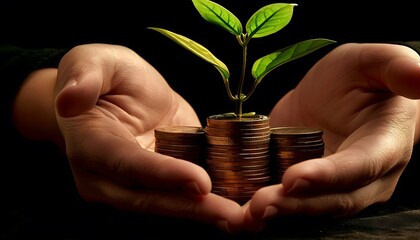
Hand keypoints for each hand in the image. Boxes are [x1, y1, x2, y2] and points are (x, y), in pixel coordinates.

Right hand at [54, 44, 243, 231]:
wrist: (114, 92)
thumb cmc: (101, 75)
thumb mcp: (90, 61)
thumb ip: (83, 78)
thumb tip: (69, 100)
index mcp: (90, 146)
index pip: (128, 165)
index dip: (164, 175)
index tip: (202, 183)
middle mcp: (108, 177)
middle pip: (152, 199)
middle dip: (195, 209)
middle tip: (236, 216)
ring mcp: (134, 185)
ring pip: (170, 205)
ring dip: (208, 215)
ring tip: (247, 221)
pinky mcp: (158, 183)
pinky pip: (183, 197)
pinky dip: (212, 206)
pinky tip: (243, 210)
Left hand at [244, 43, 419, 230]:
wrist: (341, 97)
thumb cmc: (362, 78)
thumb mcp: (375, 61)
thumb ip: (398, 68)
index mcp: (387, 145)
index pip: (361, 166)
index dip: (330, 175)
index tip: (293, 177)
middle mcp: (366, 178)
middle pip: (334, 200)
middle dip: (296, 205)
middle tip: (258, 206)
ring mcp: (338, 189)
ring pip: (312, 210)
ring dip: (278, 214)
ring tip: (245, 215)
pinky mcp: (312, 190)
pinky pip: (293, 205)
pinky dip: (267, 211)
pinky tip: (238, 213)